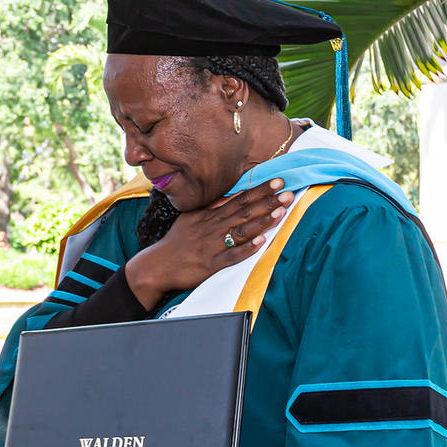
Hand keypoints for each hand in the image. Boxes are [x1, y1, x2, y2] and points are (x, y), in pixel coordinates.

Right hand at [124, 179, 293, 309]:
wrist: (157, 265)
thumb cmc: (177, 240)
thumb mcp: (192, 217)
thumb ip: (213, 206)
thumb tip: (233, 194)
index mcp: (210, 215)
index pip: (239, 199)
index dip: (260, 190)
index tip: (278, 181)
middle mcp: (213, 227)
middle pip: (244, 212)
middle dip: (267, 202)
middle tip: (288, 192)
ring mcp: (213, 245)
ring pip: (241, 230)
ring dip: (262, 221)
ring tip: (281, 212)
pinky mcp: (210, 264)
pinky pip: (231, 256)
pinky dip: (246, 249)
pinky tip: (260, 242)